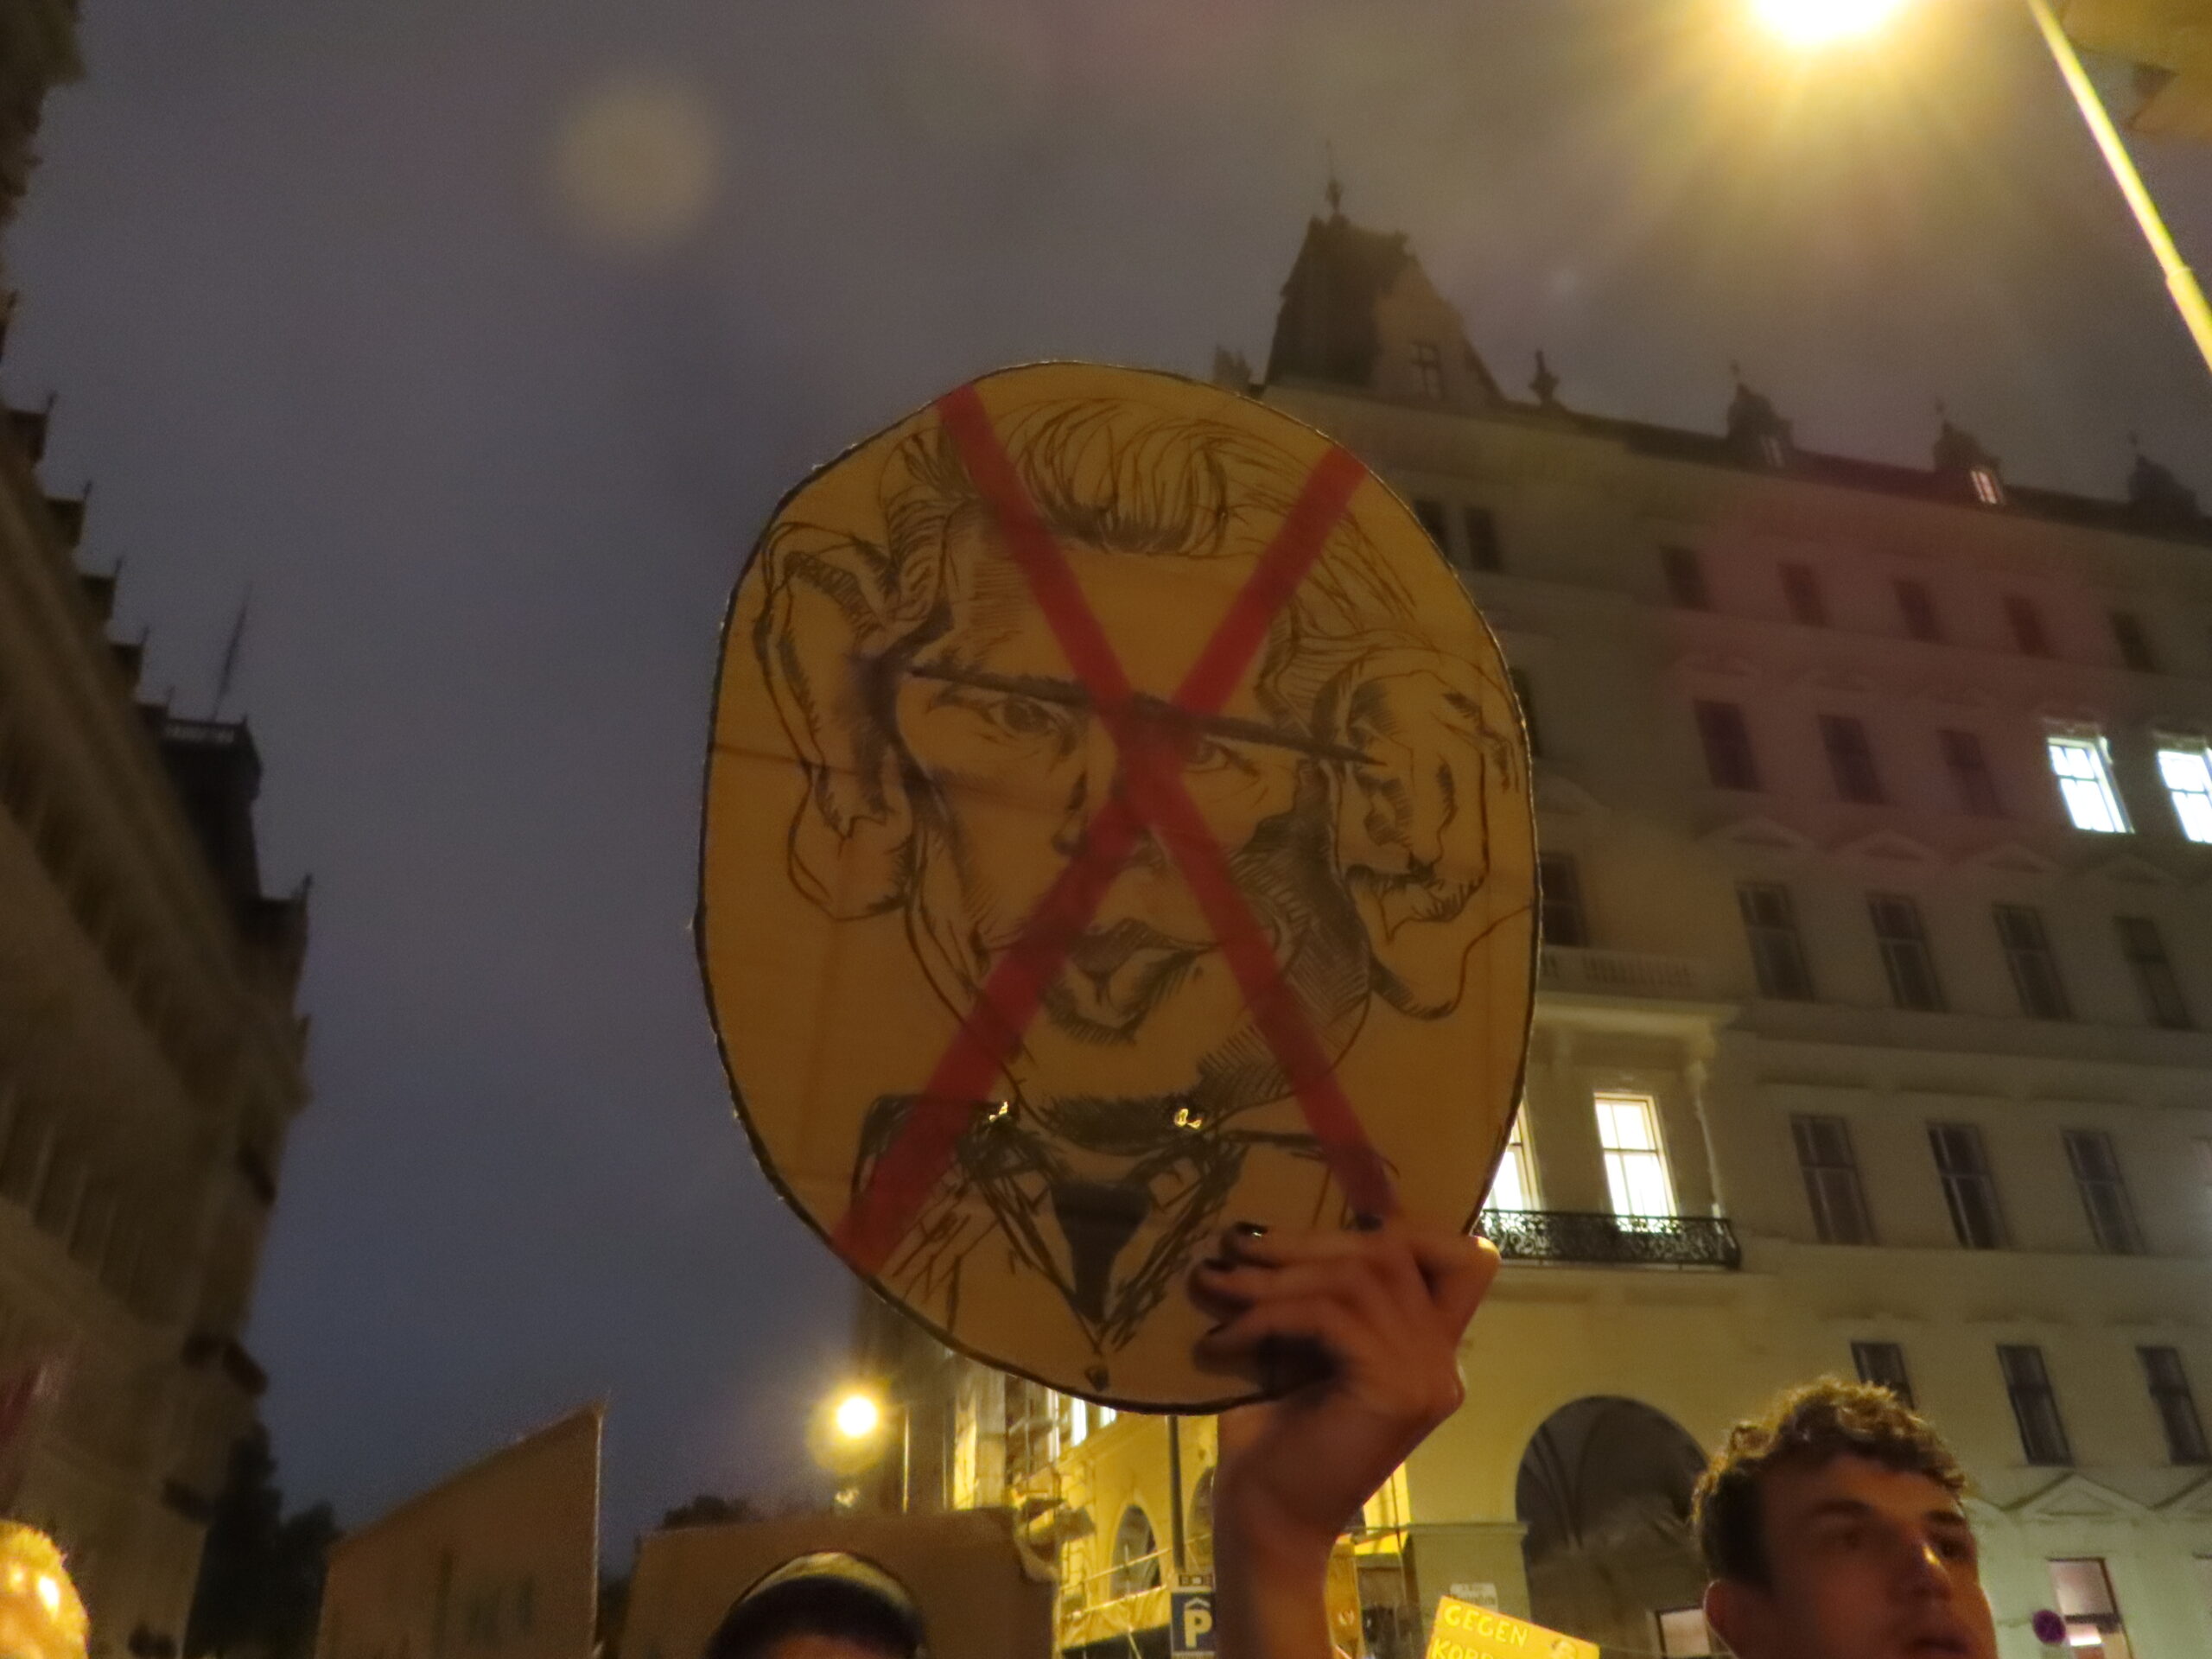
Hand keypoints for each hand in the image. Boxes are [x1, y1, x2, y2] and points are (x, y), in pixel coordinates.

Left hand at [1190, 1221, 1499, 1658]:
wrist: (1266, 1521)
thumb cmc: (1274, 1438)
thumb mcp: (1301, 1347)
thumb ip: (1320, 1296)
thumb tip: (1275, 1228)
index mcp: (1431, 1350)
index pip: (1460, 1260)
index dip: (1402, 1227)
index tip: (1321, 1227)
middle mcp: (1443, 1361)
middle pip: (1390, 1254)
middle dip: (1304, 1241)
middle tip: (1235, 1244)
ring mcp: (1426, 1376)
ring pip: (1356, 1279)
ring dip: (1275, 1277)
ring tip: (1216, 1285)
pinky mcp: (1395, 1390)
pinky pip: (1330, 1316)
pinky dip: (1268, 1316)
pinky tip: (1224, 1336)